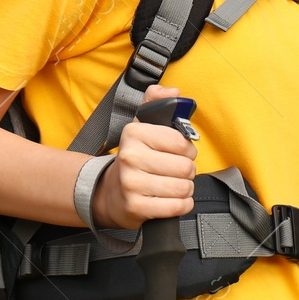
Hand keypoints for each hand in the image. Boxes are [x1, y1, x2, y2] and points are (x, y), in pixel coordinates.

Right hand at [91, 84, 196, 228]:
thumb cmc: (134, 157)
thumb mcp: (142, 125)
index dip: (187, 149)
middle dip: (187, 171)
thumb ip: (157, 102)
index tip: (180, 152)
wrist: (110, 192)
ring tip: (173, 184)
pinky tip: (171, 199)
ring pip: (183, 188)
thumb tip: (174, 92)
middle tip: (176, 171)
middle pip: (185, 167)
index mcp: (134, 133)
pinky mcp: (135, 207)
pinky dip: (182, 205)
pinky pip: (176, 207)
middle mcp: (130, 157)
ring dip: (185, 188)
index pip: (182, 142)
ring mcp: (131, 184)